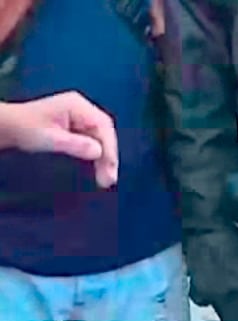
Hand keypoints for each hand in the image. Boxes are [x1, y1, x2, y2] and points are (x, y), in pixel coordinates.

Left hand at [0, 93, 117, 186]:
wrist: (8, 126)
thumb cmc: (24, 128)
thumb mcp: (50, 138)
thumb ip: (75, 144)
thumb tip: (99, 152)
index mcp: (77, 105)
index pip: (103, 126)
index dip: (110, 150)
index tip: (110, 171)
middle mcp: (82, 108)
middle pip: (105, 132)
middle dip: (109, 156)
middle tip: (109, 180)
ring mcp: (80, 116)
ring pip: (102, 138)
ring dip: (105, 158)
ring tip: (105, 179)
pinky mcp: (77, 126)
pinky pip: (94, 141)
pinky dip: (97, 156)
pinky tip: (97, 169)